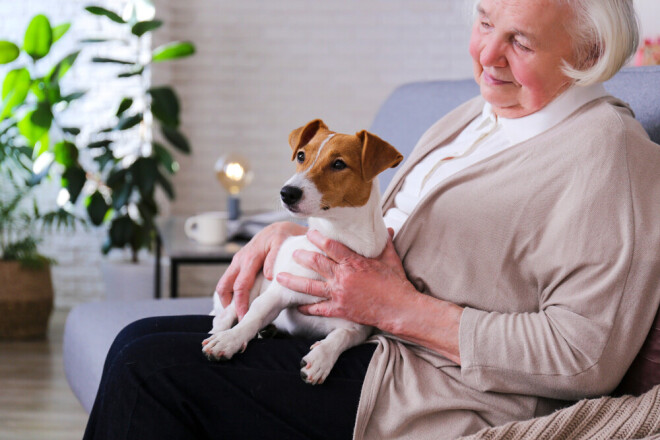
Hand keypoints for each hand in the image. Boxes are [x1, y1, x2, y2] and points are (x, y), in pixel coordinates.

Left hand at [215, 221, 306, 318]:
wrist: (285, 227)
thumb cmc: (269, 249)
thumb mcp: (254, 264)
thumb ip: (249, 280)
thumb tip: (241, 307)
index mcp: (238, 263)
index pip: (224, 287)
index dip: (227, 305)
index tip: (234, 319)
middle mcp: (245, 256)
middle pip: (236, 284)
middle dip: (239, 305)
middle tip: (245, 319)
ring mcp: (260, 248)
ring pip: (248, 274)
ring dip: (248, 293)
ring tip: (256, 309)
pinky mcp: (278, 241)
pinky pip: (271, 257)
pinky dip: (269, 268)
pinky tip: (272, 278)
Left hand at [276, 229, 462, 363]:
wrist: (399, 308)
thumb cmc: (396, 283)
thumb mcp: (390, 259)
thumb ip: (385, 243)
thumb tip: (387, 229)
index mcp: (354, 262)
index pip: (330, 246)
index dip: (317, 238)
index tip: (308, 233)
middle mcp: (342, 276)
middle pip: (316, 263)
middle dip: (301, 256)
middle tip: (291, 252)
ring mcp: (339, 294)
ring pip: (310, 287)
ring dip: (293, 281)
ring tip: (279, 277)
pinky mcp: (339, 310)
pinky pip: (319, 308)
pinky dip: (306, 308)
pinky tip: (296, 306)